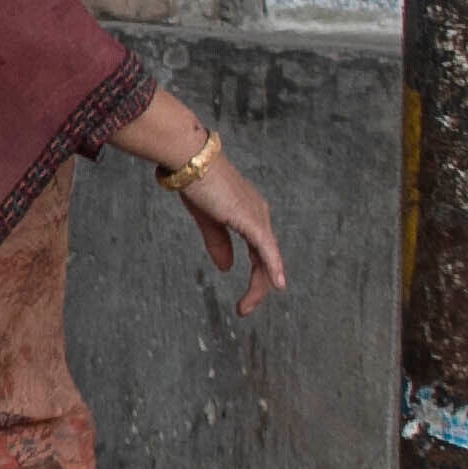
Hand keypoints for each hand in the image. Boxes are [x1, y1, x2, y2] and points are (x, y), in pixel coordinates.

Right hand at [176, 149, 286, 311]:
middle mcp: (259, 216)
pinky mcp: (251, 220)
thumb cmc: (196, 182)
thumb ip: (218, 243)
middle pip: (266, 259)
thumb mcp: (207, 219)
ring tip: (248, 305)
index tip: (246, 296)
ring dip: (260, 284)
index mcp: (249, 214)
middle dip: (258, 286)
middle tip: (245, 308)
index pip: (259, 252)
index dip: (256, 275)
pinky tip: (276, 286)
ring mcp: (258, 217)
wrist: (191, 161)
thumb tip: (227, 267)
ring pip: (266, 258)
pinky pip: (266, 250)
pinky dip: (273, 268)